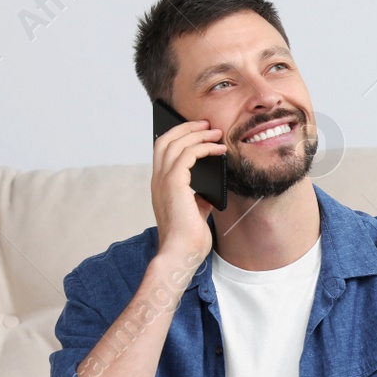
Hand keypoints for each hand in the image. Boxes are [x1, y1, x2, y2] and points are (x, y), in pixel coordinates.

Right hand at [152, 118, 225, 264]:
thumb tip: (213, 183)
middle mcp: (158, 179)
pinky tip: (219, 149)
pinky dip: (204, 147)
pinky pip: (188, 154)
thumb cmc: (190, 237)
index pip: (163, 150)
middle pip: (166, 139)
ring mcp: (163, 180)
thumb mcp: (197, 209)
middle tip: (208, 124)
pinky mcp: (174, 183)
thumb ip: (200, 194)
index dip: (179, 135)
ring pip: (176, 142)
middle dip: (187, 127)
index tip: (198, 130)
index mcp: (160, 184)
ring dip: (198, 133)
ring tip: (216, 132)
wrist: (183, 253)